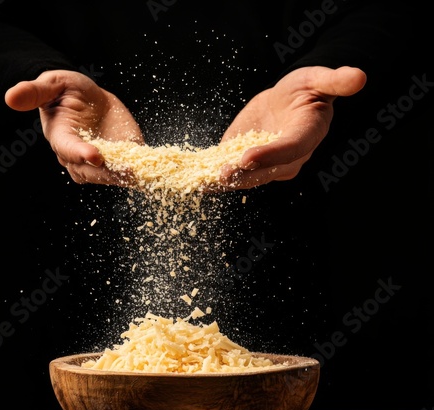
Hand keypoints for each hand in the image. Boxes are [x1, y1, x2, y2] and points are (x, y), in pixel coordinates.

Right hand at [5, 70, 143, 184]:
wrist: (90, 99)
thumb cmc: (67, 90)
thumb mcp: (52, 83)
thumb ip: (35, 92)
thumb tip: (10, 97)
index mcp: (61, 138)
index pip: (68, 150)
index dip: (80, 154)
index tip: (95, 156)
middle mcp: (78, 157)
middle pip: (90, 171)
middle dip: (107, 172)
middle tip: (125, 170)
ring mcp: (99, 163)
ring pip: (109, 176)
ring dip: (123, 177)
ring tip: (138, 175)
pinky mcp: (119, 161)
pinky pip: (126, 173)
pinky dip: (137, 175)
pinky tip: (148, 175)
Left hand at [219, 66, 366, 188]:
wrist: (287, 101)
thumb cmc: (305, 90)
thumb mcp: (318, 79)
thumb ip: (335, 82)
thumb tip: (359, 77)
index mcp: (306, 138)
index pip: (289, 150)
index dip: (270, 155)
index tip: (247, 156)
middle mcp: (287, 159)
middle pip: (265, 171)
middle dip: (243, 174)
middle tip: (222, 175)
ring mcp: (267, 165)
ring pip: (248, 177)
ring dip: (227, 181)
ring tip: (205, 183)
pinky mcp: (249, 163)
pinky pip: (234, 172)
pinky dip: (216, 178)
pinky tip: (199, 182)